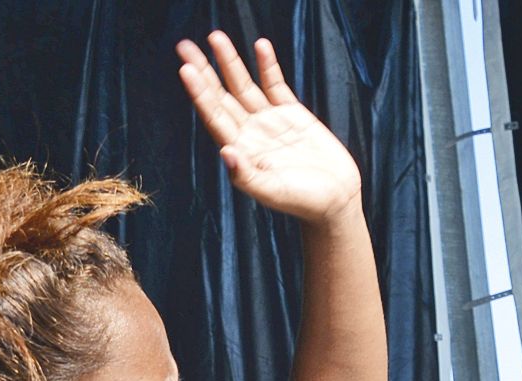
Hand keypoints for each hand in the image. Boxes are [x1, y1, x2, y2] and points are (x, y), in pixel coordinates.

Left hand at [178, 32, 362, 222]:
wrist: (337, 199)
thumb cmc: (304, 202)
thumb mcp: (273, 192)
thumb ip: (247, 175)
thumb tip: (226, 153)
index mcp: (241, 150)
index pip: (214, 116)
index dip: (200, 93)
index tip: (187, 69)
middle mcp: (250, 132)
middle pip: (222, 96)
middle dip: (204, 71)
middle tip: (184, 46)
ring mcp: (270, 121)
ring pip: (244, 85)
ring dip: (230, 62)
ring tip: (215, 37)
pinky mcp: (293, 114)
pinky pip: (275, 84)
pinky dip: (267, 65)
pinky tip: (260, 46)